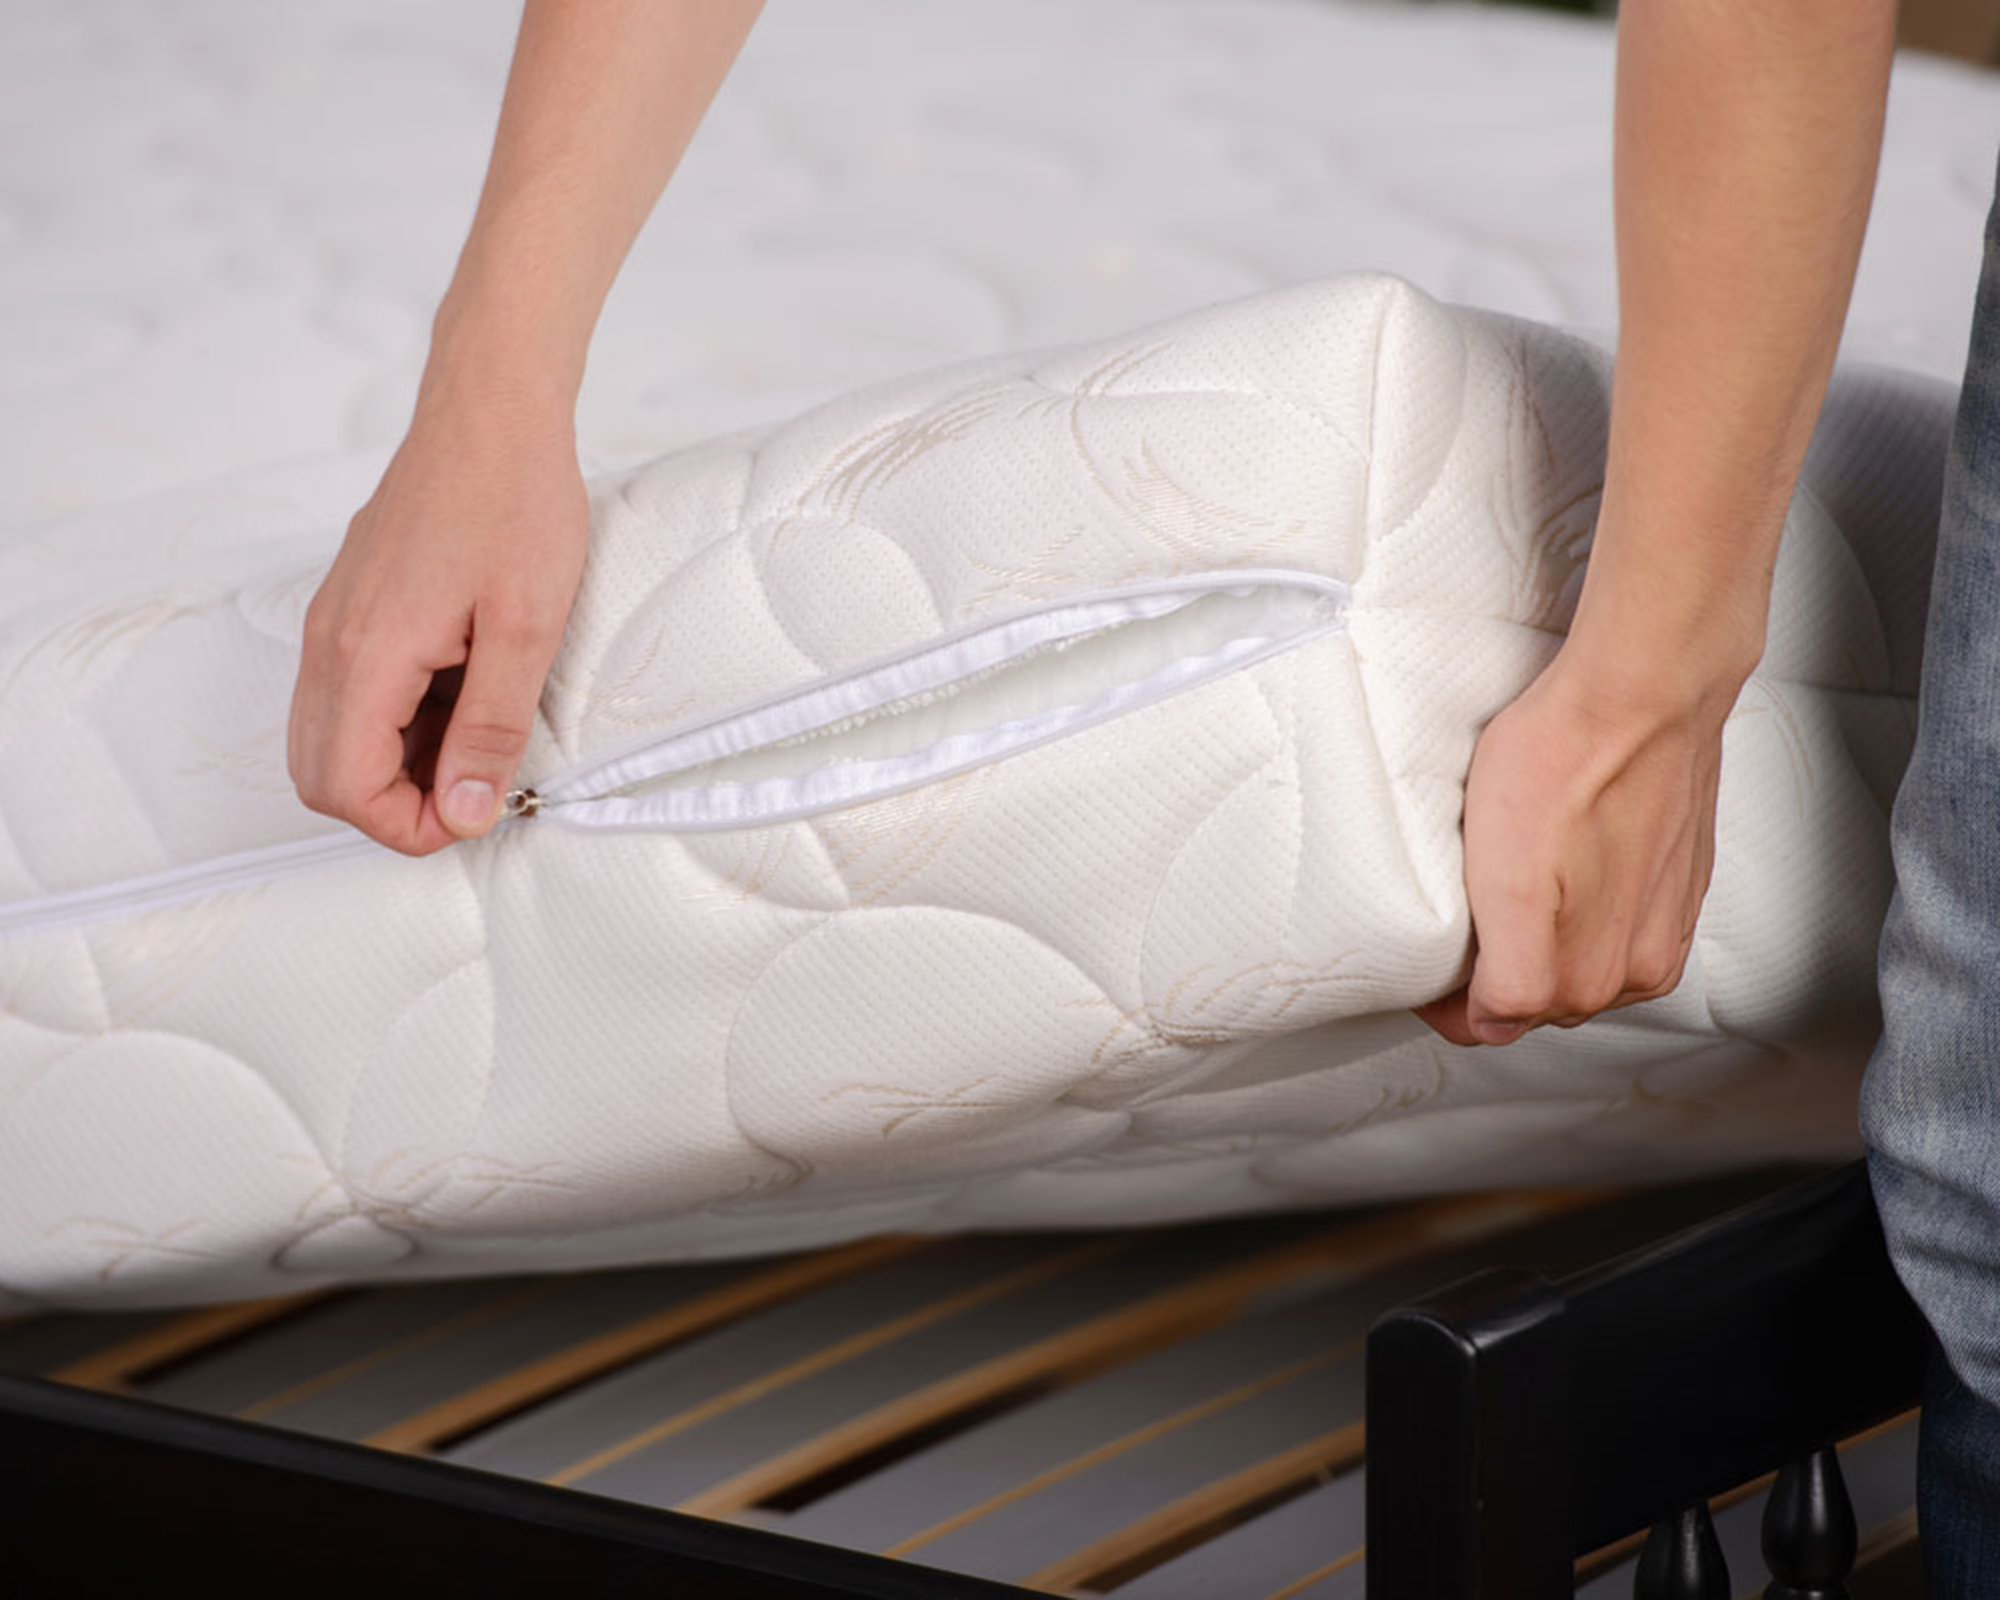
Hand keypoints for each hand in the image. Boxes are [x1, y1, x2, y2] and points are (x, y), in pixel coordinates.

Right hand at [288, 387, 588, 854]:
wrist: (490, 413)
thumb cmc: (516, 504)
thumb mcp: (528, 628)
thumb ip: (491, 728)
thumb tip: (466, 813)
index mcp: (367, 653)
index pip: (343, 786)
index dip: (409, 826)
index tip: (475, 813)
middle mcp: (331, 641)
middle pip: (320, 772)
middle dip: (394, 804)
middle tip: (475, 788)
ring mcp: (334, 621)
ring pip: (330, 735)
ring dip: (397, 762)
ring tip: (479, 735)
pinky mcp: (351, 606)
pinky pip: (349, 692)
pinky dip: (396, 719)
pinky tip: (464, 692)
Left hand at [1412, 632, 1736, 1046]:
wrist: (1641, 693)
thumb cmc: (1561, 765)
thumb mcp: (1504, 884)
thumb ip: (1509, 978)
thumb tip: (1493, 1025)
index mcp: (1586, 976)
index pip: (1492, 1023)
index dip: (1446, 998)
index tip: (1423, 967)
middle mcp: (1635, 966)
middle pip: (1540, 1000)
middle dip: (1494, 974)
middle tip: (1456, 924)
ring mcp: (1663, 924)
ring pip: (1581, 966)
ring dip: (1542, 946)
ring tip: (1507, 896)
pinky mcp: (1679, 884)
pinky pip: (1621, 925)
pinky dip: (1586, 915)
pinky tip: (1564, 873)